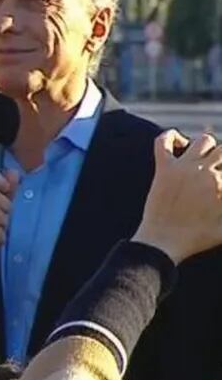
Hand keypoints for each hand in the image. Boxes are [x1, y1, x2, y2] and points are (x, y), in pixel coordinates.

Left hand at [132, 131, 221, 263]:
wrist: (163, 242)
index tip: (216, 186)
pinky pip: (164, 141)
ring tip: (204, 160)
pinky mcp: (163, 168)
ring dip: (207, 147)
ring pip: (204, 140)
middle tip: (217, 171)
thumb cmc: (197, 238)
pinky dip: (171, 136)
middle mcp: (206, 172)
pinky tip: (178, 144)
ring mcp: (183, 168)